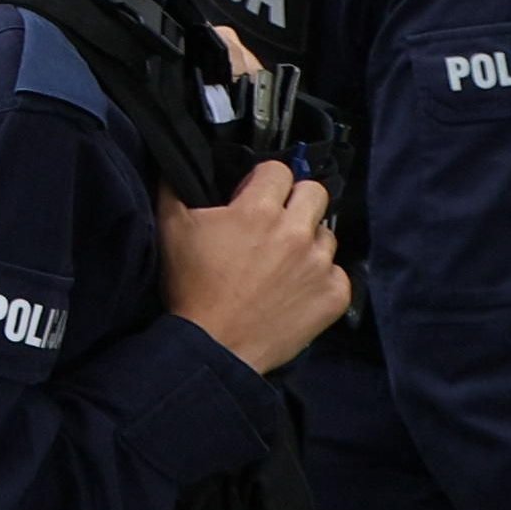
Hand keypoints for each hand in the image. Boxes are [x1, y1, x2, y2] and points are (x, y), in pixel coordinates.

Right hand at [157, 159, 350, 371]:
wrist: (214, 346)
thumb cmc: (191, 288)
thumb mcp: (171, 229)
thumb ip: (174, 186)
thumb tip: (174, 164)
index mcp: (259, 210)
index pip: (279, 169)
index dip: (263, 180)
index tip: (253, 196)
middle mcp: (296, 232)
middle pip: (315, 192)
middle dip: (296, 200)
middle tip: (277, 221)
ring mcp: (319, 265)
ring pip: (327, 234)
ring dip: (309, 242)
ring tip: (285, 262)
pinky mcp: (333, 295)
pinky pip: (339, 273)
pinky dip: (322, 279)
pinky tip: (297, 289)